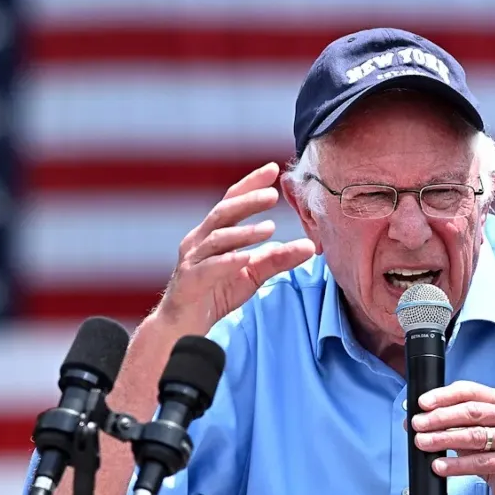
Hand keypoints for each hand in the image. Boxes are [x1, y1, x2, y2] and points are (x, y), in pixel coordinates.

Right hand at [155, 163, 316, 333]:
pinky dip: (228, 261)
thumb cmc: (215, 293)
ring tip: (269, 228)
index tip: (274, 169)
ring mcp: (192, 260)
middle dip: (247, 201)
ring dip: (243, 233)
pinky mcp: (189, 281)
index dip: (251, 184)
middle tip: (273, 195)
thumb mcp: (252, 275)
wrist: (184, 326)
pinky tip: (246, 258)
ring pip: (217, 238)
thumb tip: (310, 246)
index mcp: (214, 233)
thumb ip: (277, 258)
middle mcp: (199, 240)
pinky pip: (209, 268)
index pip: (232, 200)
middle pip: (223, 212)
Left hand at [409, 381, 494, 494]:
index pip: (470, 391)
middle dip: (440, 417)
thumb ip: (452, 422)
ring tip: (422, 442)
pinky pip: (479, 462)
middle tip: (417, 424)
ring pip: (474, 436)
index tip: (422, 403)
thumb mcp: (480, 429)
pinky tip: (439, 466)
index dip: (444, 395)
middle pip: (471, 412)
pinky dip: (456, 464)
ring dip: (443, 439)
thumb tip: (412, 421)